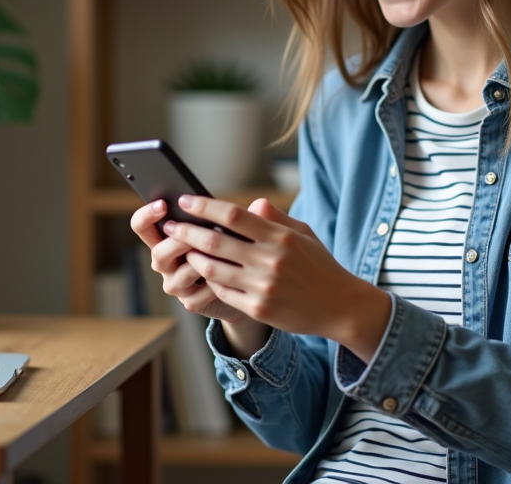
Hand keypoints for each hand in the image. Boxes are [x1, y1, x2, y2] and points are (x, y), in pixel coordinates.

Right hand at [129, 199, 248, 323]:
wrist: (245, 285)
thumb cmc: (234, 248)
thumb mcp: (234, 228)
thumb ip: (240, 217)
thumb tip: (260, 204)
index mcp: (167, 237)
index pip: (142, 226)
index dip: (147, 215)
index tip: (164, 204)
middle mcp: (166, 262)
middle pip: (158, 252)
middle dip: (179, 241)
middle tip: (197, 233)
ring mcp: (176, 284)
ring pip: (180, 273)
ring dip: (202, 262)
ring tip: (224, 254)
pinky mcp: (190, 302)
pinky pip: (197, 293)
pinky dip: (215, 284)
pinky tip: (232, 278)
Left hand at [164, 195, 390, 361]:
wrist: (339, 306)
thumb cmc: (319, 265)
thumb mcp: (304, 234)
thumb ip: (275, 218)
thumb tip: (252, 203)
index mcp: (280, 236)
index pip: (233, 215)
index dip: (204, 207)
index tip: (185, 201)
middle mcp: (270, 260)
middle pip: (215, 241)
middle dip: (186, 232)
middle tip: (171, 227)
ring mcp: (263, 286)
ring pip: (213, 269)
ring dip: (193, 259)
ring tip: (185, 252)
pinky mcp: (259, 308)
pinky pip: (223, 292)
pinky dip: (211, 281)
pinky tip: (205, 274)